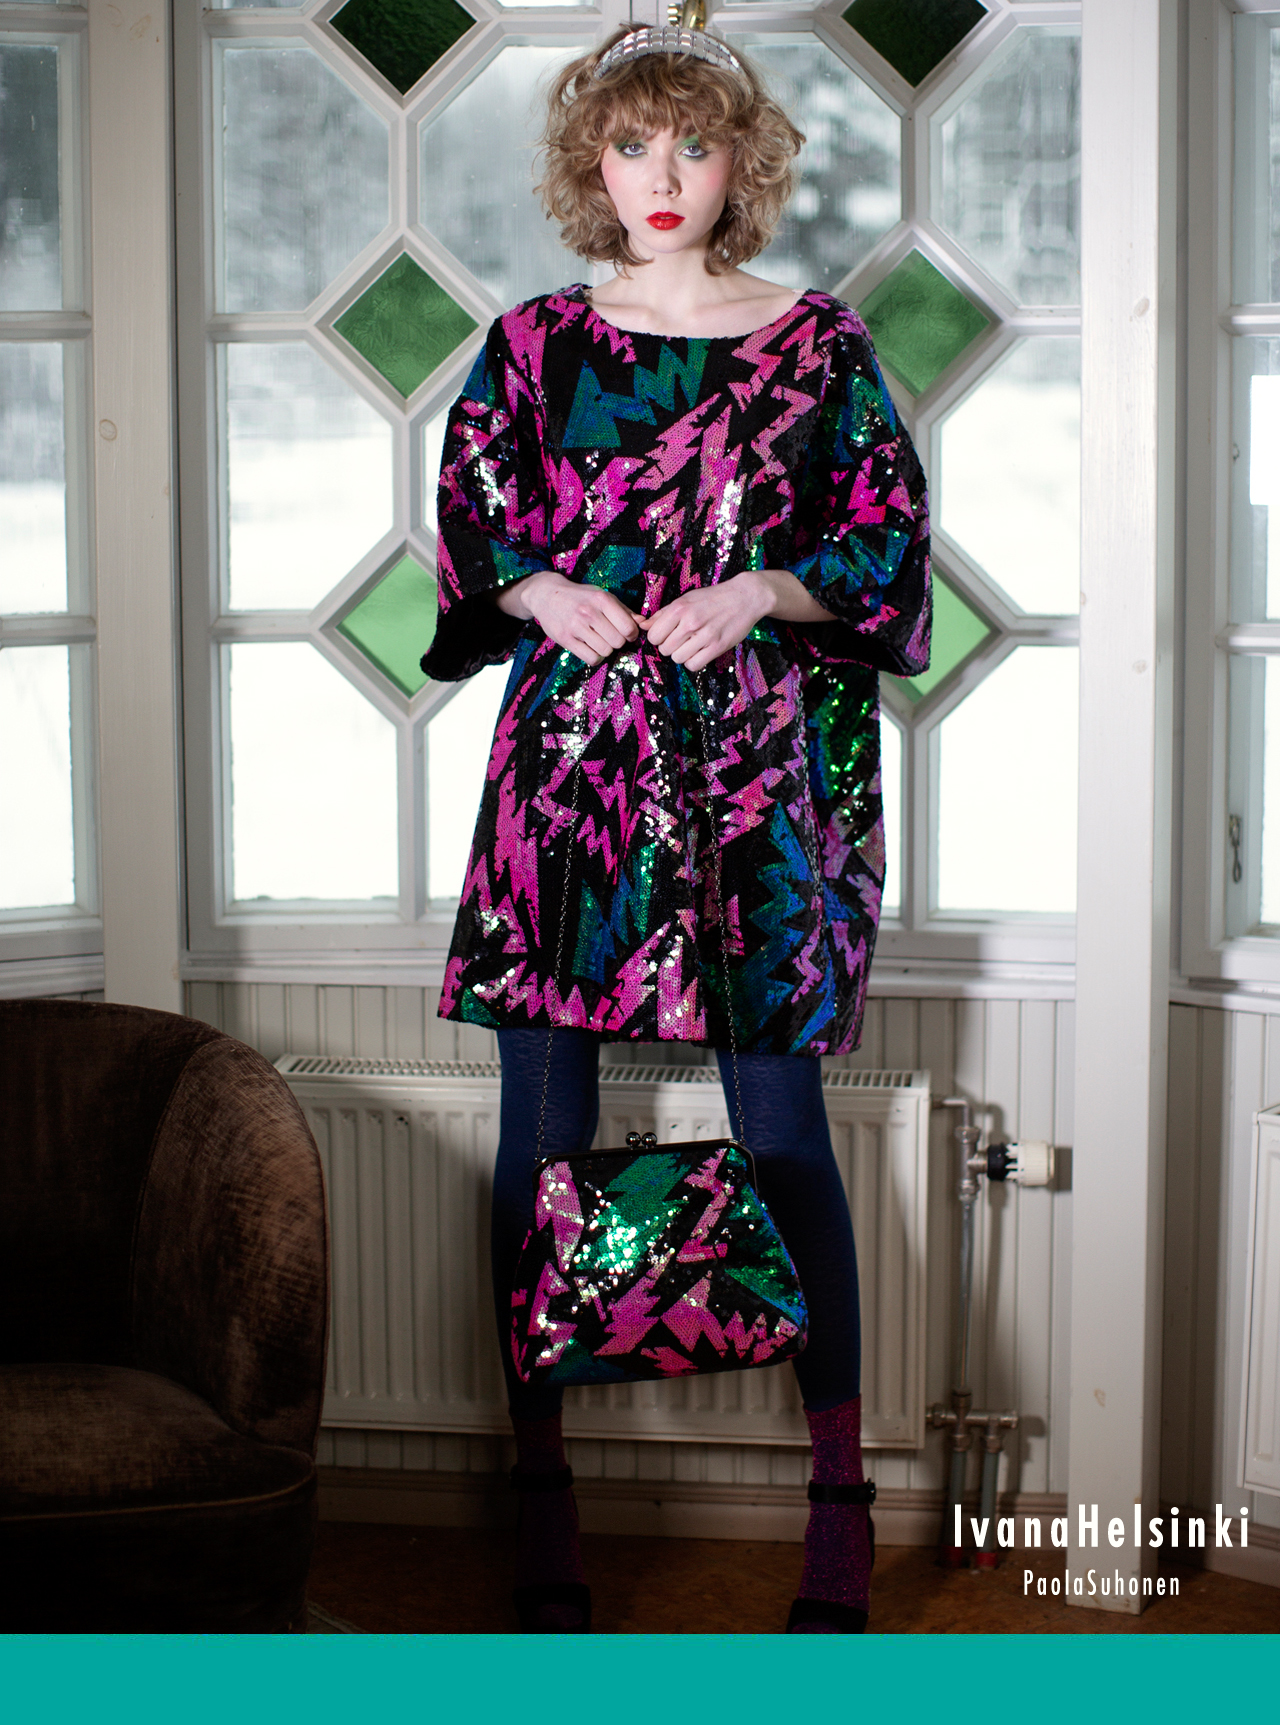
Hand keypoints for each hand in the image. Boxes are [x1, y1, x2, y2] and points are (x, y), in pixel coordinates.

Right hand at [495, 571, 640, 666]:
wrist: (547, 595)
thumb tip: (644, 623)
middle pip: (618, 642)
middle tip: (610, 636)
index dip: (631, 634)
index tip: (625, 633)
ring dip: (605, 649)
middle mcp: (589, 612)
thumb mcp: (602, 596)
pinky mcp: (565, 639)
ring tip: (598, 640)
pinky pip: (591, 659)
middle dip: (617, 642)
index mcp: (602, 599)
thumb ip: (624, 610)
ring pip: (605, 651)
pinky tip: (591, 647)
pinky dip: (595, 657)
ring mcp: (576, 627)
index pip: (629, 628)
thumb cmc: (580, 597)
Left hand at [640, 570, 835, 671]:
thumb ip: (663, 614)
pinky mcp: (717, 646)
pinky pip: (694, 665)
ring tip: (692, 645)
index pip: (653, 635)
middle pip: (664, 649)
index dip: (658, 638)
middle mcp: (689, 622)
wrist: (744, 597)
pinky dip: (694, 661)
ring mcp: (704, 635)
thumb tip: (642, 625)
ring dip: (682, 655)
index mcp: (679, 609)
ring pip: (678, 659)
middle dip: (670, 647)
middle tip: (682, 640)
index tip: (667, 634)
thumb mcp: (685, 600)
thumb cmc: (712, 598)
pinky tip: (700, 652)